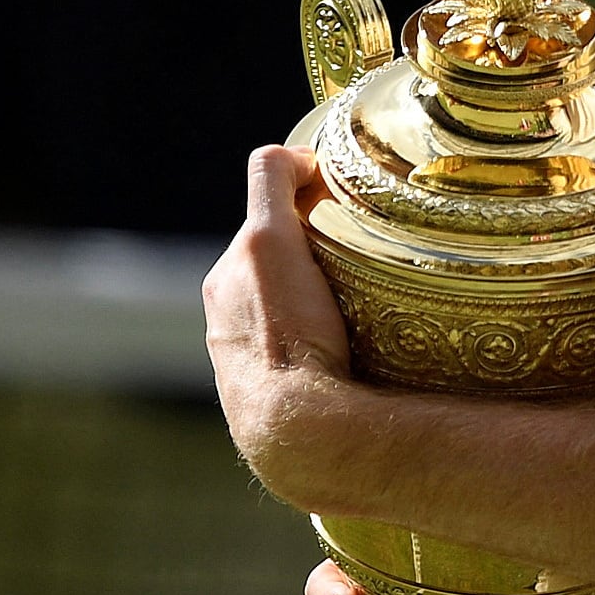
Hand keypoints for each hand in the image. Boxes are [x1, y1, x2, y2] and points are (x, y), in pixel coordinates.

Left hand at [202, 145, 356, 503]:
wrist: (301, 438)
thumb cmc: (283, 335)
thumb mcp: (270, 240)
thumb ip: (272, 183)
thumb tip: (296, 155)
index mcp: (224, 286)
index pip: (267, 230)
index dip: (304, 211)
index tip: (344, 209)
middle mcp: (229, 330)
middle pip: (285, 277)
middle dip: (319, 264)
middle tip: (368, 261)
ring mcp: (257, 375)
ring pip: (300, 323)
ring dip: (328, 313)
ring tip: (371, 314)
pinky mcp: (288, 411)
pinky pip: (316, 368)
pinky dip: (334, 355)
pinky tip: (362, 361)